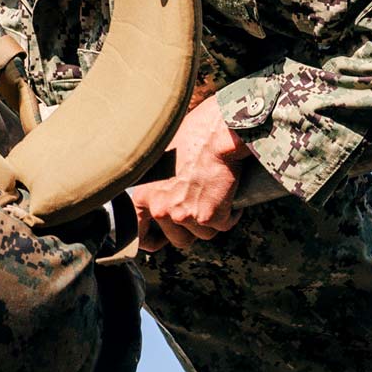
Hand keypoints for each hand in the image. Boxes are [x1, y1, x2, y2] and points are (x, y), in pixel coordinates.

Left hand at [127, 95, 249, 251]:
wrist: (218, 131)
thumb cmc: (194, 135)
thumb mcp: (164, 158)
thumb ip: (159, 182)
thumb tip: (166, 193)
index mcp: (145, 194)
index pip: (140, 233)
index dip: (155, 239)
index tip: (165, 237)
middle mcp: (160, 208)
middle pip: (179, 239)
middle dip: (193, 226)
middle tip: (203, 204)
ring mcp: (184, 215)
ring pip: (204, 234)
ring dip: (213, 219)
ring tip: (218, 193)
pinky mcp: (208, 216)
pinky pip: (224, 225)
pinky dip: (231, 213)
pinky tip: (231, 193)